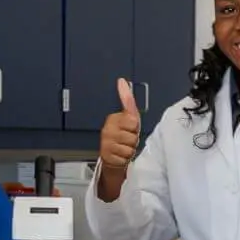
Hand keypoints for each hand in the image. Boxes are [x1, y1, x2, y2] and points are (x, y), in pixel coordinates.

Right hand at [96, 77, 142, 200]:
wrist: (113, 156)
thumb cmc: (123, 134)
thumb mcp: (129, 116)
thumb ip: (127, 100)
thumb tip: (122, 81)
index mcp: (112, 119)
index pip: (133, 122)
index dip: (134, 127)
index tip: (129, 128)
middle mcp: (107, 130)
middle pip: (133, 137)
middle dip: (133, 140)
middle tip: (127, 140)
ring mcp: (105, 144)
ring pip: (130, 148)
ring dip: (130, 150)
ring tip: (123, 147)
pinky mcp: (107, 156)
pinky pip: (125, 158)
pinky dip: (124, 158)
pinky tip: (119, 155)